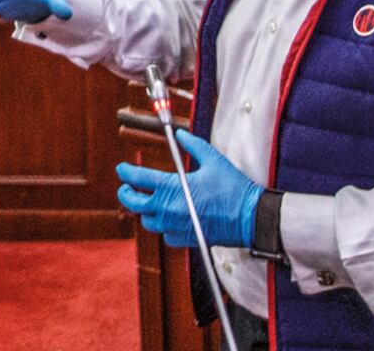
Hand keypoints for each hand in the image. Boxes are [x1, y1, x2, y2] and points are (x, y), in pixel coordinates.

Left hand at [116, 130, 262, 247]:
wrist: (251, 218)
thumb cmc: (234, 190)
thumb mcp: (213, 159)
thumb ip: (193, 145)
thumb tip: (180, 135)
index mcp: (172, 188)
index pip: (138, 179)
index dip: (126, 172)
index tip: (122, 168)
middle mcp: (169, 209)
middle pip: (133, 204)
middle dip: (125, 193)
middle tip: (127, 187)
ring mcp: (175, 226)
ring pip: (147, 221)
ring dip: (144, 210)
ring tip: (147, 202)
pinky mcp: (185, 239)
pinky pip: (165, 234)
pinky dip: (163, 226)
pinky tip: (168, 218)